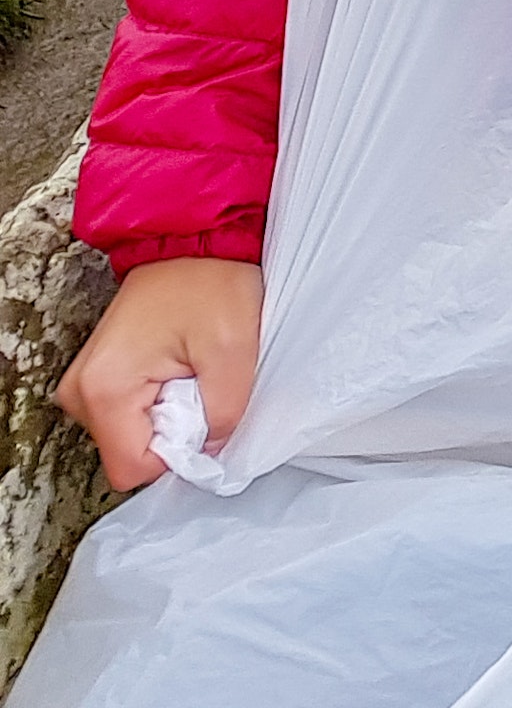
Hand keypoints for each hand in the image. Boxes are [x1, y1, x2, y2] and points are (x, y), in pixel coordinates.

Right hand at [57, 256, 260, 492]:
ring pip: (133, 435)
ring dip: (171, 415)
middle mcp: (80, 392)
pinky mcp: (99, 377)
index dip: (179, 456)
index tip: (207, 416)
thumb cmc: (211, 282)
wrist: (194, 239)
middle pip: (131, 453)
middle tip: (201, 382)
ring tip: (191, 369)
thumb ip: (224, 414)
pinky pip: (132, 414)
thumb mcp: (235, 351)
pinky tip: (180, 367)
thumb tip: (211, 453)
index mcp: (104, 390)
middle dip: (176, 432)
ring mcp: (85, 384)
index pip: (133, 468)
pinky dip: (162, 400)